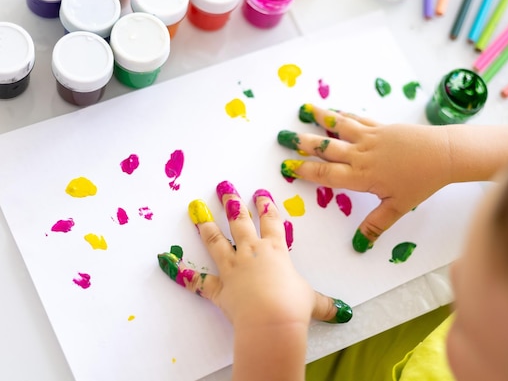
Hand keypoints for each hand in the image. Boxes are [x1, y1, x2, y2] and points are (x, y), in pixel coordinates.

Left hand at [157, 180, 351, 327]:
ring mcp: (232, 268)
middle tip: (224, 186)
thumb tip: (342, 312)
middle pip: (240, 222)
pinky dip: (179, 272)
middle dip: (232, 203)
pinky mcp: (218, 288)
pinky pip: (195, 280)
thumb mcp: (313, 302)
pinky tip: (165, 261)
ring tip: (196, 207)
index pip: (272, 222)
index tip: (260, 194)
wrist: (272, 320)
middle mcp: (252, 252)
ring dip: (205, 223)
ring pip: (216, 240)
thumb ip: (325, 304)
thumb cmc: (293, 306)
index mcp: (276, 251)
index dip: (267, 207)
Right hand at [278, 104, 453, 251]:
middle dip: (303, 143)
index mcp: (362, 176)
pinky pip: (356, 119)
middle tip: (283, 137)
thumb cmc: (421, 182)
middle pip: (327, 148)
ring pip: (339, 127)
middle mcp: (361, 155)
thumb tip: (359, 245)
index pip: (327, 174)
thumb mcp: (397, 208)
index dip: (306, 171)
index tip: (288, 167)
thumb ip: (375, 225)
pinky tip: (333, 110)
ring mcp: (370, 137)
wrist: (442, 153)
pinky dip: (342, 114)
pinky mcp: (380, 127)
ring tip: (303, 111)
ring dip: (320, 119)